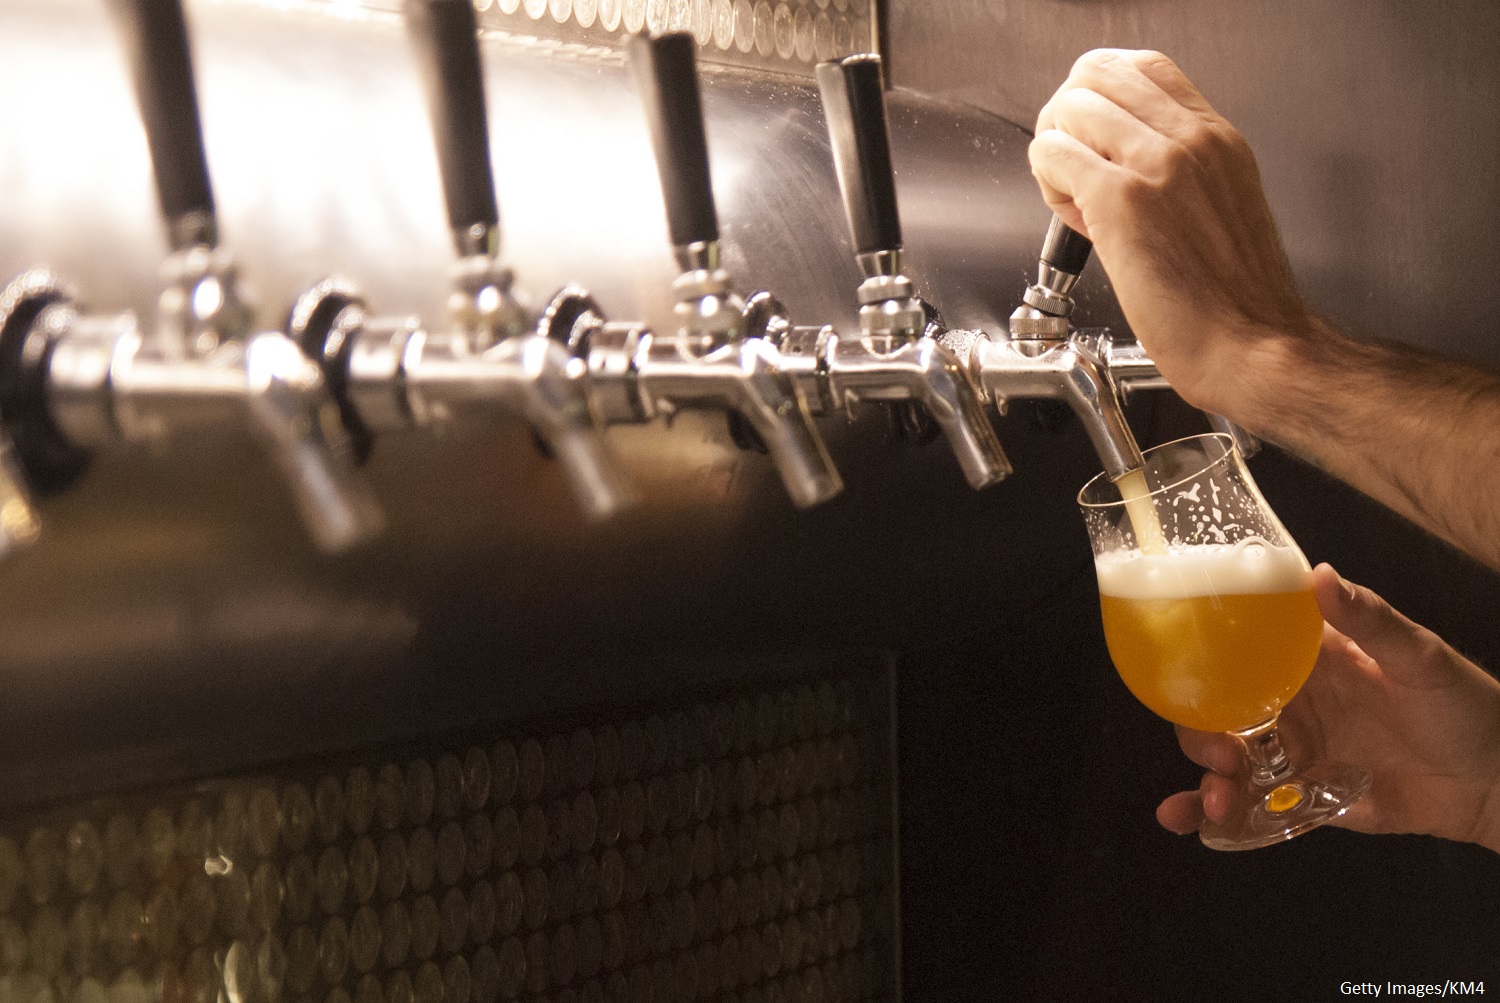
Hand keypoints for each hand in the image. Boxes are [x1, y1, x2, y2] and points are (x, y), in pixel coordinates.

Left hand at [1027, 49, 1314, 417]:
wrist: (1254, 347)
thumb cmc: (1235, 301)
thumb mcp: (1221, 208)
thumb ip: (1175, 175)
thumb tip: (1116, 166)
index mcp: (1215, 138)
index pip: (1142, 66)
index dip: (1102, 99)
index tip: (1098, 145)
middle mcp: (1190, 140)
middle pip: (1096, 73)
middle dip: (1068, 118)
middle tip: (1073, 169)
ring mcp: (1157, 165)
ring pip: (1068, 108)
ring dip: (1055, 152)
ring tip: (1075, 200)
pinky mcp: (1122, 200)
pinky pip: (1053, 154)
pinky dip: (1048, 182)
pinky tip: (1074, 220)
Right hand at [1158, 564, 1499, 851]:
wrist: (1496, 783)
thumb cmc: (1464, 706)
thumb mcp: (1419, 657)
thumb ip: (1369, 620)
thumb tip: (1319, 575)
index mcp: (1306, 660)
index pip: (1238, 652)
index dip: (1205, 664)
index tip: (1188, 683)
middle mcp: (1291, 703)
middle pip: (1219, 712)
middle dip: (1201, 736)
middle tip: (1218, 759)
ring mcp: (1295, 752)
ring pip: (1230, 762)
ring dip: (1209, 781)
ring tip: (1215, 804)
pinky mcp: (1305, 796)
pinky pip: (1254, 804)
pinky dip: (1223, 815)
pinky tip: (1200, 822)